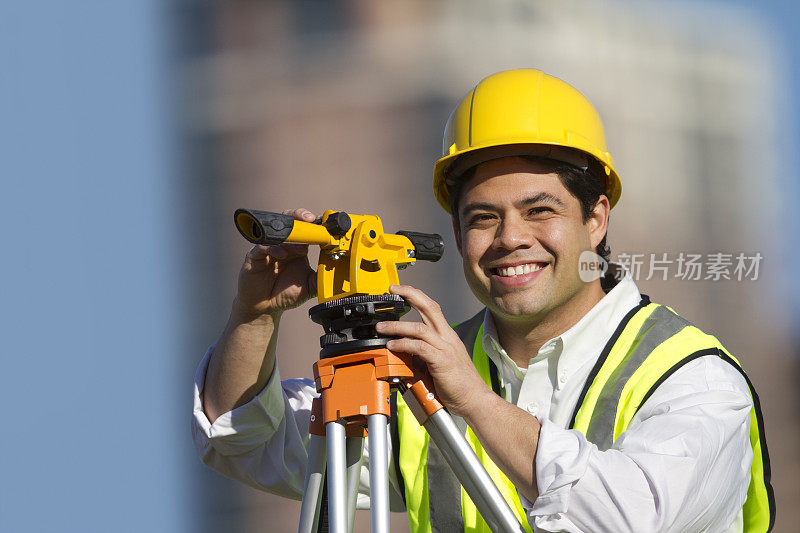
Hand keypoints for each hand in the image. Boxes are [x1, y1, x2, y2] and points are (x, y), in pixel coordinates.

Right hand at [232, 208, 317, 320]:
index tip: (326, 223)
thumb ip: (322, 278)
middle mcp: (284, 245)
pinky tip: (282, 255)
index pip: (306, 229)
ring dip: (290, 234)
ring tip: (301, 247)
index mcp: (298, 249)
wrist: (264, 308)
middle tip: (311, 220)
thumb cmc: (285, 294)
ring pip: (277, 231)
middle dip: (300, 216)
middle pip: (290, 220)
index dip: (315, 223)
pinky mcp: (255, 256)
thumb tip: (338, 272)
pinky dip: (273, 247)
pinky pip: (262, 245)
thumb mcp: (309, 287)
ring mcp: (269, 249)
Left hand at [376, 284, 491, 417]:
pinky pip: (420, 348)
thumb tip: (403, 351)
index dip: (415, 295)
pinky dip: (404, 344)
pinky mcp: (442, 361)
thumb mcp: (438, 362)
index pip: (431, 307)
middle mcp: (447, 337)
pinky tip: (392, 346)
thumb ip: (422, 354)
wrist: (474, 400)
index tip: (399, 290)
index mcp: (447, 335)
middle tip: (391, 291)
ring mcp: (446, 348)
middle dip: (409, 295)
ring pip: (420, 328)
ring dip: (397, 326)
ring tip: (381, 328)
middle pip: (429, 307)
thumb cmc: (457, 384)